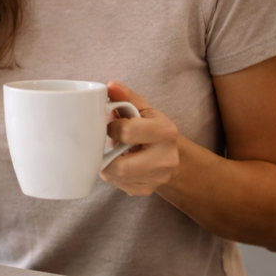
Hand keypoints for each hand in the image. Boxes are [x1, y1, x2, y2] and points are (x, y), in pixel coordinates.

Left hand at [99, 81, 180, 195]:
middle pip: (122, 165)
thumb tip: (111, 86)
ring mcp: (158, 177)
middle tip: (108, 144)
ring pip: (117, 177)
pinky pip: (120, 186)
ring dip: (107, 165)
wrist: (169, 154)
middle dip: (107, 155)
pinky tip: (119, 164)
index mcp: (165, 131)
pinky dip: (113, 175)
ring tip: (112, 153)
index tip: (110, 125)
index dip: (111, 128)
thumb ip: (126, 96)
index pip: (126, 132)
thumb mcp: (142, 108)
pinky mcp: (148, 190)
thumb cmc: (149, 126)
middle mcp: (166, 157)